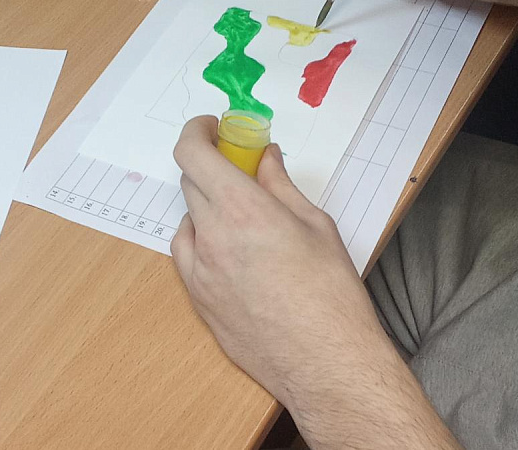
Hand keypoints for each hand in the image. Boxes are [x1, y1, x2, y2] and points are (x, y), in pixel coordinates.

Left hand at [170, 116, 385, 409]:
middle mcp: (210, 236)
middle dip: (212, 167)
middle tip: (240, 170)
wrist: (324, 362)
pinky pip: (185, 254)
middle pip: (190, 182)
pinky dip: (200, 238)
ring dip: (206, 204)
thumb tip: (266, 159)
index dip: (196, 131)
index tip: (212, 127)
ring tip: (241, 217)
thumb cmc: (331, 293)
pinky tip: (227, 249)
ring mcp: (198, 271)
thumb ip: (281, 186)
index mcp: (242, 209)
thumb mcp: (316, 225)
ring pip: (187, 218)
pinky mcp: (197, 299)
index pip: (192, 153)